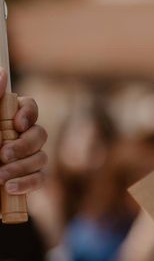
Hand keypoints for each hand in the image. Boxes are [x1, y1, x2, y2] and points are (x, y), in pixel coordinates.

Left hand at [0, 69, 47, 193]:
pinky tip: (10, 188)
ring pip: (41, 157)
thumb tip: (2, 72)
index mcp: (3, 118)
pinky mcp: (26, 180)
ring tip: (0, 178)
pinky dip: (28, 183)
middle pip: (39, 134)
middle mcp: (16, 136)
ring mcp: (23, 159)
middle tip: (2, 155)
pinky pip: (40, 178)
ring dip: (23, 167)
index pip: (29, 107)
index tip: (16, 125)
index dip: (29, 114)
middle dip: (24, 146)